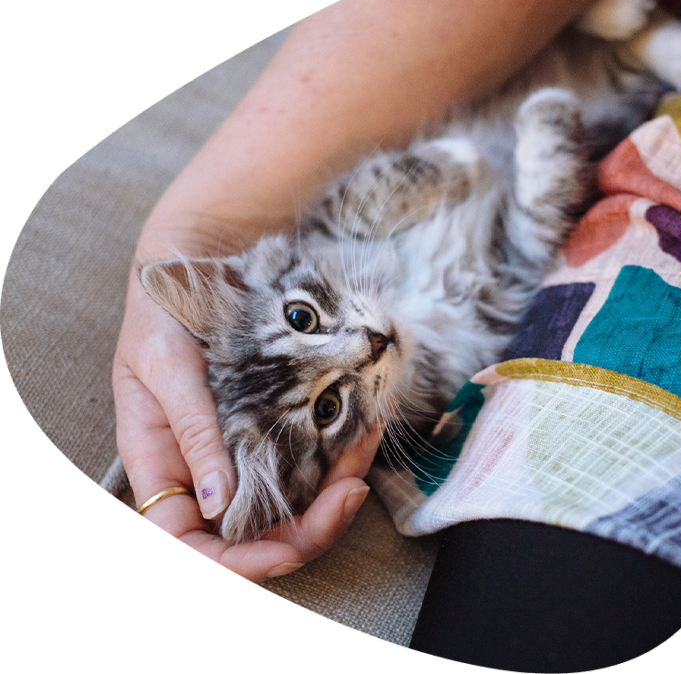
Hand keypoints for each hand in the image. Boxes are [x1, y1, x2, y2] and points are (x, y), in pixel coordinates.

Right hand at [114, 264, 380, 584]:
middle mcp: (203, 468)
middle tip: (351, 494)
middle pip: (250, 535)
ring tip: (368, 447)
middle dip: (305, 530)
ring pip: (290, 500)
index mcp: (162, 463)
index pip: (183, 545)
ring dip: (334, 489)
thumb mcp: (165, 364)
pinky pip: (309, 456)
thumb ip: (188, 430)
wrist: (197, 263)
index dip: (228, 567)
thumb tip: (218, 504)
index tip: (282, 553)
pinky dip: (340, 451)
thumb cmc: (165, 310)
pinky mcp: (273, 423)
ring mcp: (242, 448)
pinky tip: (366, 426)